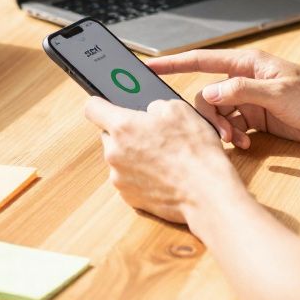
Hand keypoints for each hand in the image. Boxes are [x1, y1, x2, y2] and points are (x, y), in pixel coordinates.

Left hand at [83, 97, 240, 224]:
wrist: (207, 194)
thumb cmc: (195, 152)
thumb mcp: (179, 109)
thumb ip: (154, 105)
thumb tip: (148, 111)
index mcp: (123, 127)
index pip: (92, 108)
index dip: (100, 102)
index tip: (105, 104)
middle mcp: (114, 153)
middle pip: (108, 135)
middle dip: (125, 132)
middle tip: (150, 133)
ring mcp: (119, 178)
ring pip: (119, 158)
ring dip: (133, 154)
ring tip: (163, 157)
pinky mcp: (128, 197)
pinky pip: (128, 178)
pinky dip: (140, 175)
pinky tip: (163, 173)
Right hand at [147, 49, 299, 146]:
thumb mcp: (279, 93)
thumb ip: (242, 91)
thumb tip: (209, 93)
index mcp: (247, 64)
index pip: (201, 60)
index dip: (173, 63)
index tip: (149, 67)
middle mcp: (245, 79)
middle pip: (207, 95)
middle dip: (207, 115)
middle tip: (221, 134)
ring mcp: (250, 99)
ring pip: (218, 114)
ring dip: (221, 130)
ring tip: (236, 142)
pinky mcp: (258, 118)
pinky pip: (232, 126)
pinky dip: (232, 137)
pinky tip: (242, 146)